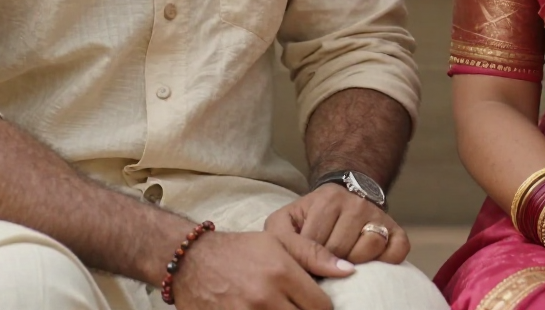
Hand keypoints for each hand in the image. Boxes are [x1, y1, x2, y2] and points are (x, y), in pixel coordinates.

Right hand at [174, 229, 352, 309]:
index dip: (325, 309)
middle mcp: (265, 299)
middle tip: (304, 306)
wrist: (194, 261)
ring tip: (286, 308)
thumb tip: (349, 271)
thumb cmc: (241, 250)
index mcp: (281, 273)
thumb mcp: (278, 242)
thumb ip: (314, 255)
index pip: (322, 307)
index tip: (319, 304)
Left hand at [265, 184, 409, 264]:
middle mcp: (355, 202)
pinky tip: (372, 261)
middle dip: (329, 265)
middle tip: (324, 263)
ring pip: (368, 249)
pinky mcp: (396, 227)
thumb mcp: (287, 222)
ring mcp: (377, 214)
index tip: (305, 265)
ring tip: (345, 260)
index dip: (307, 262)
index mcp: (326, 199)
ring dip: (355, 262)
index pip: (315, 245)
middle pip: (341, 250)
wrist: (343, 194)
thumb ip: (287, 243)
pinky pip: (397, 250)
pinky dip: (387, 261)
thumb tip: (311, 271)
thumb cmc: (309, 217)